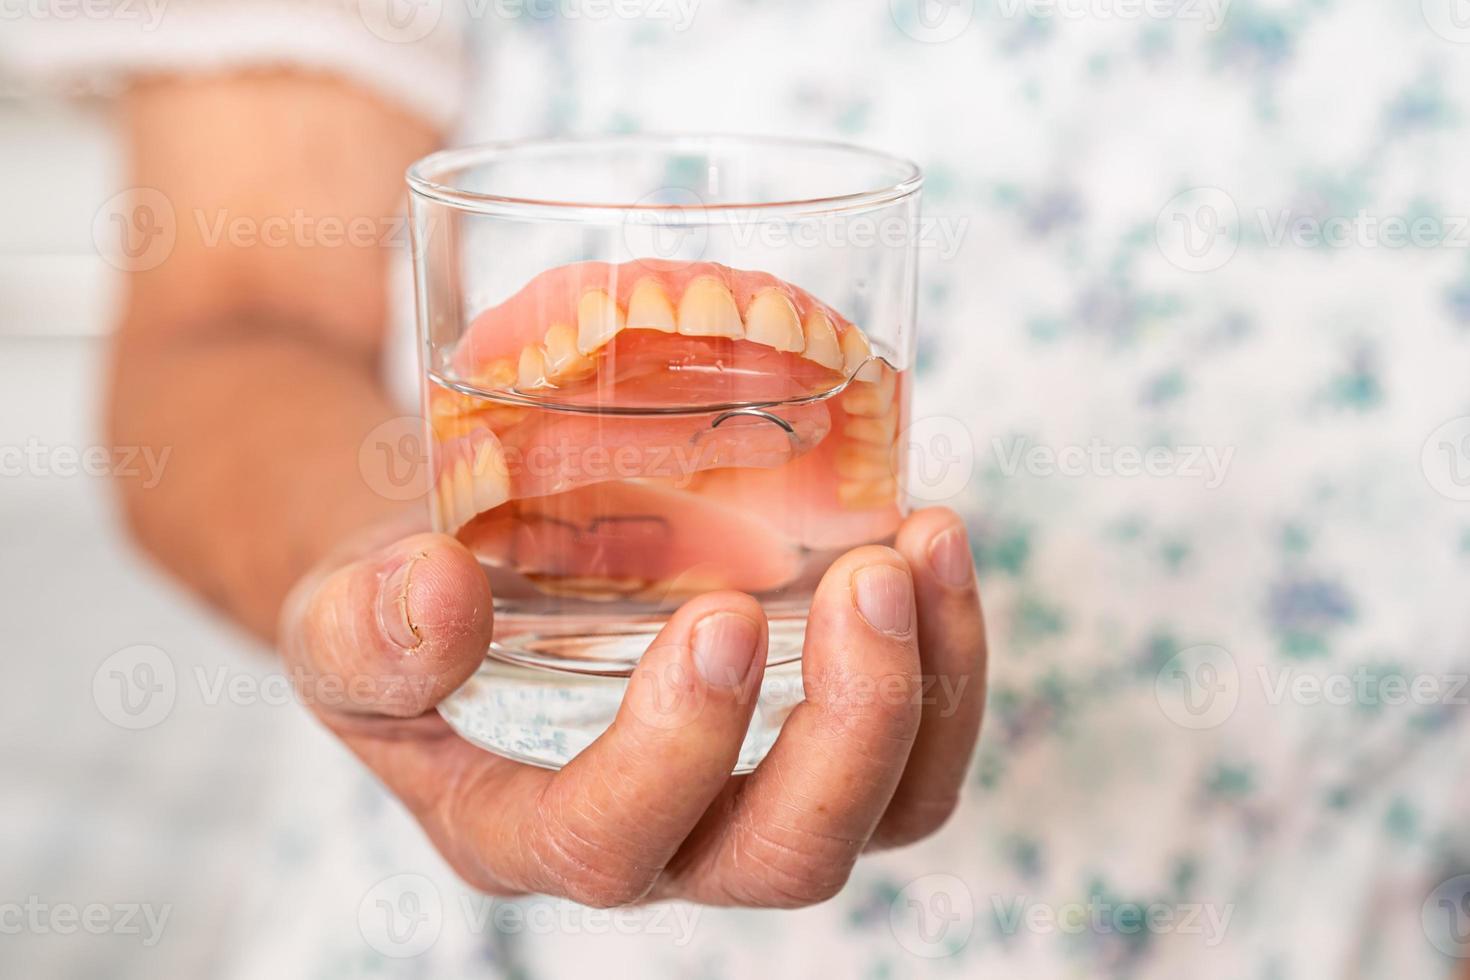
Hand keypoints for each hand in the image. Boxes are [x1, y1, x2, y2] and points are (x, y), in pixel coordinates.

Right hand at [279, 507, 986, 907]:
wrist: (463, 575)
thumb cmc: (405, 611)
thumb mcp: (340, 618)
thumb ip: (365, 628)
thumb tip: (435, 591)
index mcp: (522, 828)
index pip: (607, 843)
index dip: (678, 755)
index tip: (723, 619)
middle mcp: (655, 842)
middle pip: (782, 856)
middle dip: (847, 733)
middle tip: (865, 581)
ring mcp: (745, 796)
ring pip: (882, 816)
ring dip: (928, 691)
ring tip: (921, 546)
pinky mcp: (810, 742)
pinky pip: (916, 750)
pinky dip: (949, 658)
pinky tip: (931, 544)